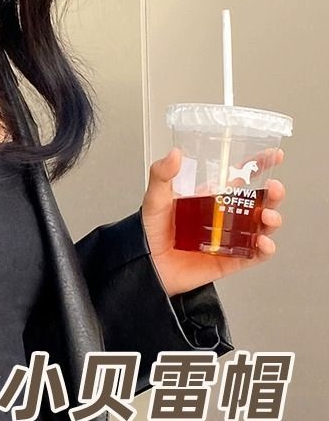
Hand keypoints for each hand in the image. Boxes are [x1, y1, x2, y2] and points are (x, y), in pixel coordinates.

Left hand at [141, 147, 286, 297]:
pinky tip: (262, 242)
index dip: (259, 165)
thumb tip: (174, 154)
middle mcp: (224, 217)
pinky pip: (254, 255)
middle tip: (275, 188)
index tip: (274, 155)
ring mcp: (229, 239)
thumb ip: (162, 175)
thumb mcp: (155, 198)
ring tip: (267, 216)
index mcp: (210, 198)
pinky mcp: (229, 261)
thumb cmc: (149, 233)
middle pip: (259, 202)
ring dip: (271, 219)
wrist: (145, 266)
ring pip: (262, 227)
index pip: (240, 177)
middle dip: (273, 195)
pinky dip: (264, 249)